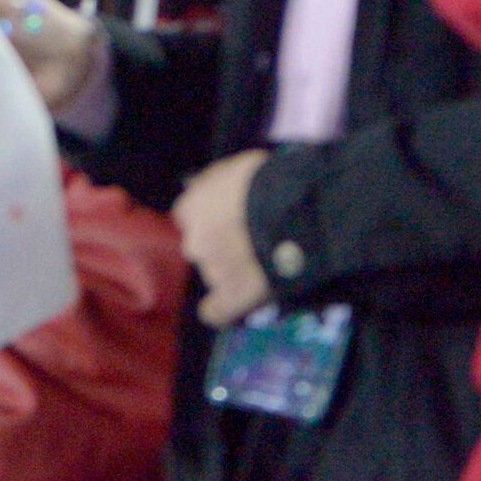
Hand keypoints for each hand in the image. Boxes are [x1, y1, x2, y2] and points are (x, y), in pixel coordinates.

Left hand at [174, 149, 271, 328]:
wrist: (290, 212)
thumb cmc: (266, 180)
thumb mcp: (235, 168)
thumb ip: (220, 185)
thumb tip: (219, 191)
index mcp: (190, 208)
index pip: (191, 217)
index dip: (212, 219)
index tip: (231, 219)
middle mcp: (193, 241)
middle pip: (201, 247)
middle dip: (221, 246)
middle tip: (250, 242)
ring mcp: (211, 271)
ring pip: (216, 274)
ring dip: (232, 271)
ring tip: (262, 266)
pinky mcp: (230, 297)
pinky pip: (217, 311)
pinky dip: (223, 310)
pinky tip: (234, 306)